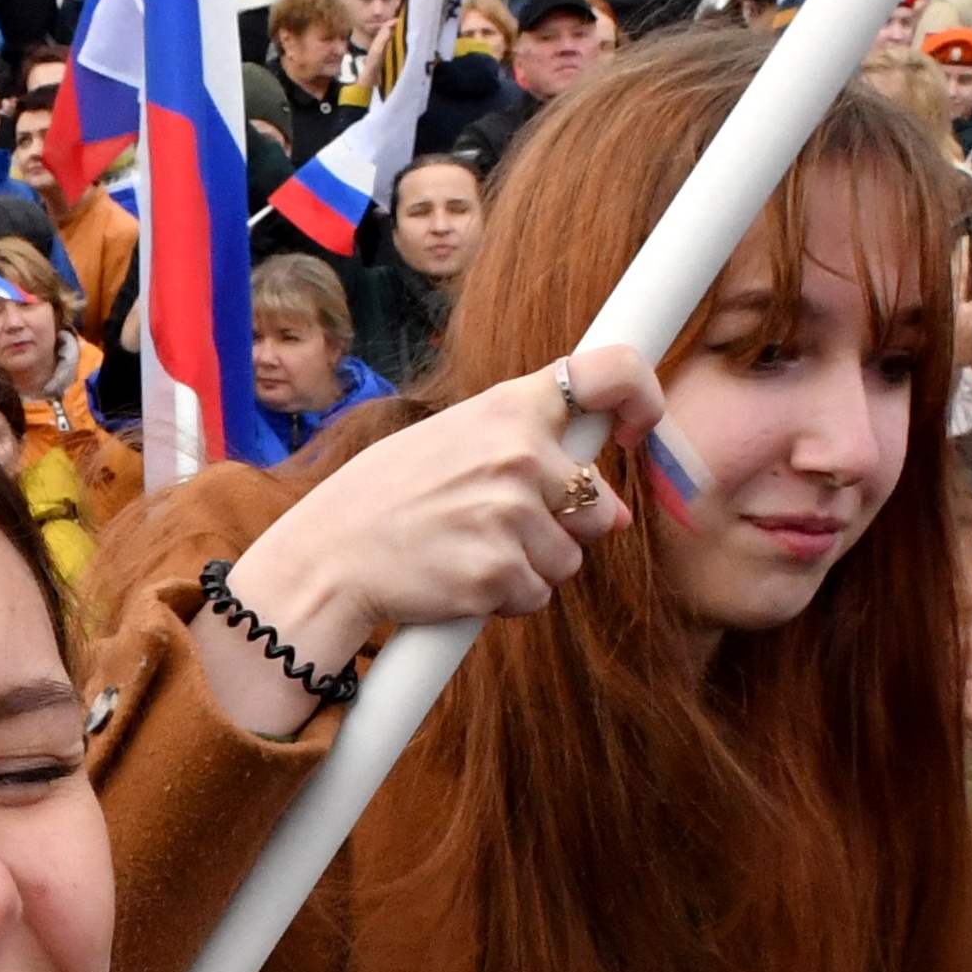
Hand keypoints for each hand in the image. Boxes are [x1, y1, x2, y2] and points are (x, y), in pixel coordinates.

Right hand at [206, 347, 664, 743]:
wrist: (328, 556)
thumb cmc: (386, 498)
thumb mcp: (453, 446)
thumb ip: (532, 459)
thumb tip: (618, 514)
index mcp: (508, 408)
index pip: (611, 373)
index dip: (644, 397)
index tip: (638, 429)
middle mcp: (519, 455)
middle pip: (598, 504)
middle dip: (561, 526)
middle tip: (490, 524)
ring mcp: (511, 515)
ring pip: (569, 559)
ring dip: (528, 566)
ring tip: (465, 550)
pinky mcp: (500, 572)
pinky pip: (537, 596)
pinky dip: (506, 598)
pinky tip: (457, 577)